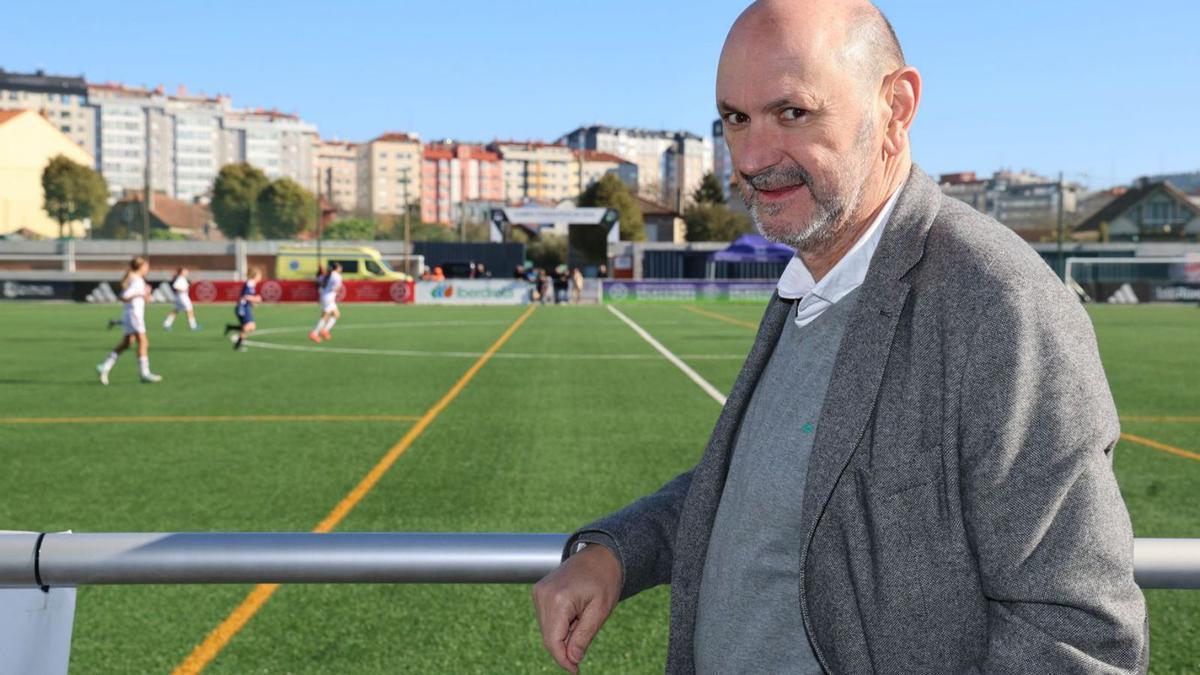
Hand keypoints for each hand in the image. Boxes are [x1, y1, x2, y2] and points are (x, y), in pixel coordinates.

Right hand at [532, 544, 621, 672]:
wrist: (600, 555)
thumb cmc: (604, 580)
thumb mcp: (599, 612)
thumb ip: (583, 636)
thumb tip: (572, 659)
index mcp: (558, 599)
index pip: (553, 641)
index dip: (563, 660)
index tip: (576, 671)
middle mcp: (543, 595)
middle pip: (548, 637)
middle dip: (565, 647)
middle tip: (584, 643)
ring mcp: (539, 592)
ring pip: (546, 629)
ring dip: (563, 635)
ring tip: (582, 619)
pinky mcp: (539, 591)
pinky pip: (546, 618)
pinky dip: (559, 624)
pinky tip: (574, 614)